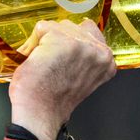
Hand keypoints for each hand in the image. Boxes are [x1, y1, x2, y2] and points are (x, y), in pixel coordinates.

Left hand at [9, 19, 116, 139]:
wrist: (39, 113)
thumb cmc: (51, 100)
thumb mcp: (80, 75)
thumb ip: (83, 56)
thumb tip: (73, 35)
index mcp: (106, 60)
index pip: (89, 31)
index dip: (68, 45)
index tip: (62, 64)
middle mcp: (99, 51)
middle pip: (71, 26)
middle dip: (56, 41)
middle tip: (50, 66)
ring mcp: (81, 45)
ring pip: (56, 26)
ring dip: (44, 42)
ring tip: (44, 65)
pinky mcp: (61, 41)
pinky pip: (41, 28)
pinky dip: (32, 44)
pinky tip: (36, 62)